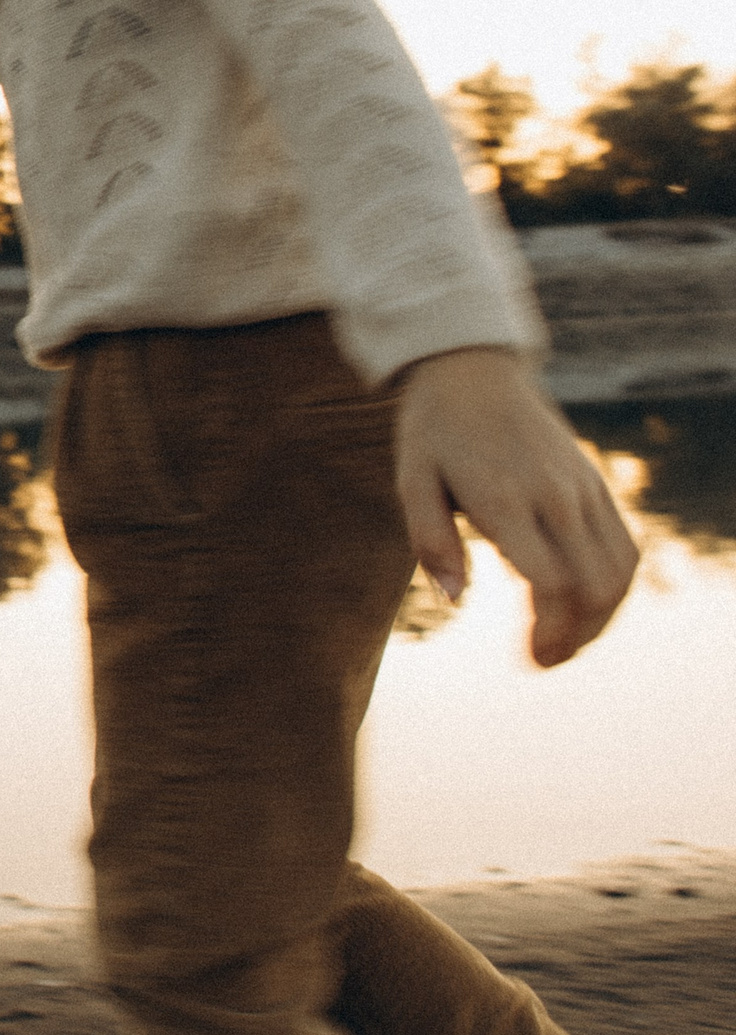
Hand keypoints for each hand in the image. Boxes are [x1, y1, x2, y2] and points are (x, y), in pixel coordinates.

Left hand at [394, 346, 639, 667]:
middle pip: (594, 586)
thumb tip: (457, 599)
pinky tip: (584, 608)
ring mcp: (584, 488)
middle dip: (576, 636)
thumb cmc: (434, 432)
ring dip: (601, 619)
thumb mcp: (411, 480)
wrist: (473, 373)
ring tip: (563, 643)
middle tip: (542, 661)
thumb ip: (430, 541)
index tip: (530, 660)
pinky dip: (614, 587)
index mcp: (507, 498)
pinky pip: (624, 547)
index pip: (551, 581)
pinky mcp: (597, 484)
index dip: (549, 631)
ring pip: (619, 572)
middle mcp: (556, 495)